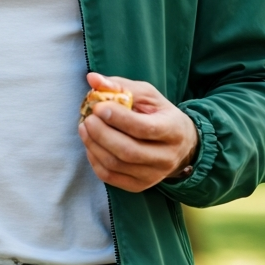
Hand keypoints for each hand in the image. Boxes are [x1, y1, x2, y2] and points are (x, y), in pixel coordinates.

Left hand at [78, 72, 197, 192]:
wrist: (180, 146)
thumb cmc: (160, 115)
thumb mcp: (148, 96)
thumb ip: (121, 86)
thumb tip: (92, 79)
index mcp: (173, 131)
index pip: (144, 128)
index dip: (118, 118)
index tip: (99, 107)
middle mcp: (166, 157)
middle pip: (128, 150)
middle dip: (101, 133)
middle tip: (87, 118)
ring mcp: (153, 175)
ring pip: (116, 164)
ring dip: (93, 145)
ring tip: (84, 127)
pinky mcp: (139, 185)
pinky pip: (110, 176)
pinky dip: (94, 160)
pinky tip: (91, 145)